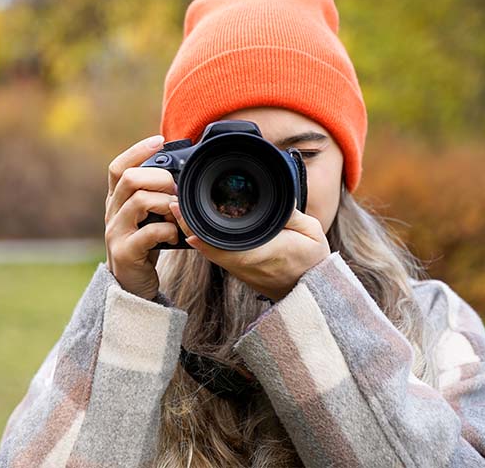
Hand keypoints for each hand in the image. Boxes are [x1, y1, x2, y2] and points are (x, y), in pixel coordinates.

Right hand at [104, 134, 179, 299]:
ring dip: (165, 203)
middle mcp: (112, 213)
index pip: (118, 167)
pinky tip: (174, 235)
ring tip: (176, 213)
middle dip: (159, 178)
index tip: (160, 140)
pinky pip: (149, 233)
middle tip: (176, 189)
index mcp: (117, 201)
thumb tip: (181, 174)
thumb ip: (155, 197)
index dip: (137, 151)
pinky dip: (168, 230)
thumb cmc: (144, 246)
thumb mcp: (146, 218)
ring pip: (138, 201)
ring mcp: (115, 233)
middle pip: (129, 179)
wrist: (132, 286)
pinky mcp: (125, 252)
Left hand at [169, 202, 329, 301]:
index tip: (181, 207)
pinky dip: (201, 239)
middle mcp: (241, 262)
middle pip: (203, 243)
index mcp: (257, 252)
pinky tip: (194, 225)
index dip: (195, 225)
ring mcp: (237, 267)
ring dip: (191, 230)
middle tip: (173, 203)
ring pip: (205, 249)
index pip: (217, 240)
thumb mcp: (310, 231)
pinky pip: (214, 253)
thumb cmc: (311, 260)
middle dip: (186, 223)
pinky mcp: (238, 269)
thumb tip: (276, 194)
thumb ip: (290, 213)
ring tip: (179, 210)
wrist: (310, 290)